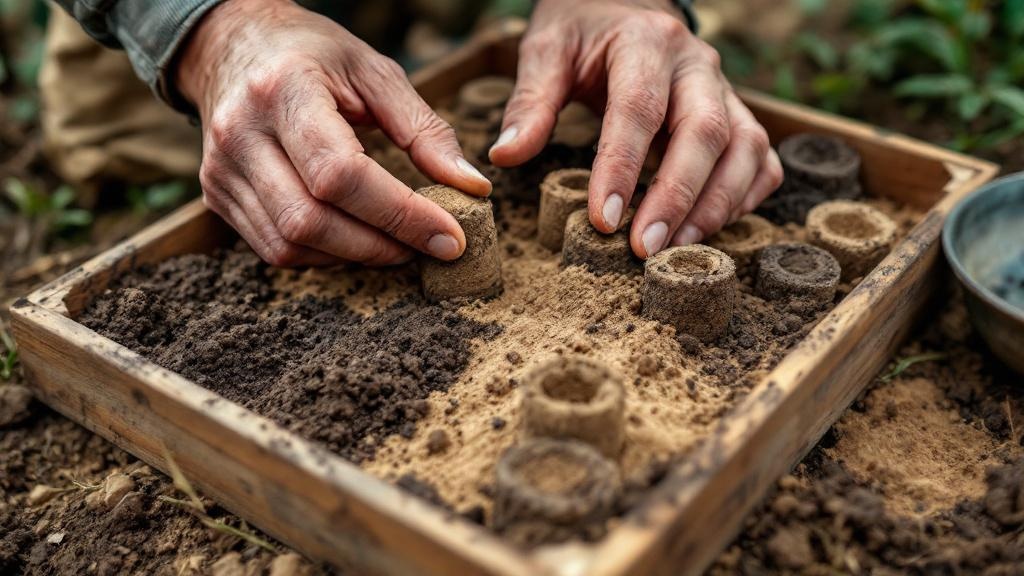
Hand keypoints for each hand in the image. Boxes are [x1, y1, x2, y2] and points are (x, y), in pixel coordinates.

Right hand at [175, 0, 491, 266]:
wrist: (231, 45)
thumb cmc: (313, 55)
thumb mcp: (375, 72)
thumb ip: (425, 130)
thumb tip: (472, 187)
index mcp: (283, 90)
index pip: (340, 173)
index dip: (399, 214)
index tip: (450, 237)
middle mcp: (241, 133)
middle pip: (310, 219)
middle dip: (381, 245)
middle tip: (430, 247)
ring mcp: (221, 168)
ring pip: (290, 244)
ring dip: (355, 256)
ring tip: (398, 244)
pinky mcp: (215, 194)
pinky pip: (275, 248)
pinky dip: (324, 254)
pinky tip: (355, 238)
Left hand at [490, 0, 782, 257]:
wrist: (627, 4)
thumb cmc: (585, 33)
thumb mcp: (548, 50)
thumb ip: (530, 102)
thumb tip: (504, 156)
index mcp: (646, 43)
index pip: (639, 108)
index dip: (623, 168)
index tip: (604, 220)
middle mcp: (696, 66)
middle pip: (706, 131)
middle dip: (678, 196)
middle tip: (646, 248)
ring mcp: (726, 91)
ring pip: (745, 148)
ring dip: (717, 205)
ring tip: (677, 250)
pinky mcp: (739, 115)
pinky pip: (760, 159)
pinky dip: (745, 197)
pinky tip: (710, 228)